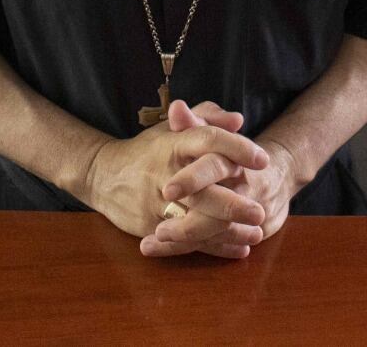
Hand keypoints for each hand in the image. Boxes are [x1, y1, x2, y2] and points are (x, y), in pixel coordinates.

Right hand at [84, 100, 270, 257]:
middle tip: (260, 211)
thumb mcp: (172, 128)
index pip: (207, 140)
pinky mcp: (150, 227)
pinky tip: (238, 248)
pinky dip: (214, 247)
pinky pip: (185, 242)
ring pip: (194, 222)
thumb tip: (238, 120)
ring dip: (228, 231)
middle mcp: (165, 173)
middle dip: (232, 203)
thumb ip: (206, 117)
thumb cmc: (148, 149)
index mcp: (174, 143)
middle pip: (201, 190)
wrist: (103, 174)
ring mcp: (156, 203)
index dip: (236, 147)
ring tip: (256, 233)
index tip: (262, 159)